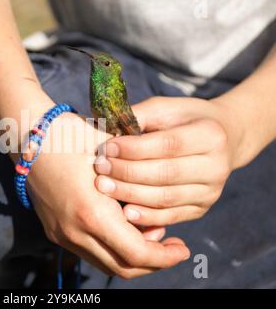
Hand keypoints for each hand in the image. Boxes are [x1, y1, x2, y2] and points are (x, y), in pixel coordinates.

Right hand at [28, 112, 189, 277]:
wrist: (28, 136)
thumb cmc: (72, 137)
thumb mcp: (111, 152)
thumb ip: (137, 182)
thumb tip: (160, 205)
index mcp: (92, 213)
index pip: (137, 253)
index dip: (165, 256)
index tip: (184, 248)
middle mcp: (74, 232)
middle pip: (123, 267)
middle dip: (153, 262)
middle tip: (172, 247)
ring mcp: (61, 234)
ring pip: (105, 263)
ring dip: (132, 256)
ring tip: (150, 234)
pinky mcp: (54, 231)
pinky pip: (89, 251)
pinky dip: (111, 248)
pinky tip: (123, 226)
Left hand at [94, 96, 244, 225]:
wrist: (223, 139)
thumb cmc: (185, 120)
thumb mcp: (166, 108)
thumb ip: (139, 116)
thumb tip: (104, 127)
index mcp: (210, 135)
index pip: (167, 145)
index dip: (134, 149)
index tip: (107, 147)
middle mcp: (215, 166)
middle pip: (165, 173)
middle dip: (127, 172)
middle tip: (100, 168)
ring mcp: (210, 191)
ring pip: (165, 197)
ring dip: (130, 194)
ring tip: (104, 186)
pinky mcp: (200, 209)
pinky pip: (170, 216)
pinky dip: (146, 216)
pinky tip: (125, 211)